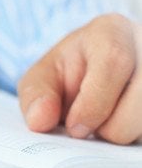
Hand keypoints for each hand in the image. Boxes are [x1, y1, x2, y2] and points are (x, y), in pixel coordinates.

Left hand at [18, 13, 141, 144]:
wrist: (94, 73)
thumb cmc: (70, 72)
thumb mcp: (43, 77)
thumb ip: (36, 95)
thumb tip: (40, 120)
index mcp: (111, 32)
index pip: (113, 62)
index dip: (94, 103)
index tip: (76, 127)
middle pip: (141, 97)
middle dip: (112, 127)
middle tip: (90, 128)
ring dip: (127, 134)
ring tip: (107, 122)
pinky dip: (136, 135)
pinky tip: (123, 124)